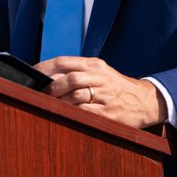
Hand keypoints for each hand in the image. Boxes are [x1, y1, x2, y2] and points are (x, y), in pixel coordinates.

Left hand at [35, 55, 165, 129]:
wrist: (145, 100)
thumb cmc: (115, 87)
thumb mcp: (100, 72)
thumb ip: (77, 71)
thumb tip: (46, 77)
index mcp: (95, 65)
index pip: (64, 61)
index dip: (44, 68)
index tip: (30, 74)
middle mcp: (101, 78)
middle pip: (70, 78)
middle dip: (51, 88)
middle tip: (40, 95)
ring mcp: (106, 96)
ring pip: (76, 96)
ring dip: (59, 102)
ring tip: (50, 106)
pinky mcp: (110, 114)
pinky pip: (86, 113)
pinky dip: (72, 114)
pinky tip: (65, 115)